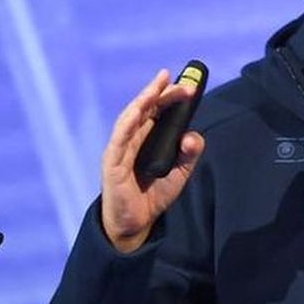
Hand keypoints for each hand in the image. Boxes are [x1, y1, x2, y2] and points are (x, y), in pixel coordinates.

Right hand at [100, 70, 205, 252]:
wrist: (137, 223)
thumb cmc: (154, 193)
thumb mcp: (181, 172)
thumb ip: (190, 152)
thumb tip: (191, 135)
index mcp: (146, 137)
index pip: (157, 110)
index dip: (169, 95)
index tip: (186, 84)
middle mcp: (132, 139)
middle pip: (144, 109)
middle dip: (159, 92)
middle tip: (175, 79)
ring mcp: (120, 150)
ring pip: (130, 118)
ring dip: (144, 101)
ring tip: (157, 87)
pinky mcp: (112, 164)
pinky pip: (119, 140)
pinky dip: (128, 124)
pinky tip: (138, 111)